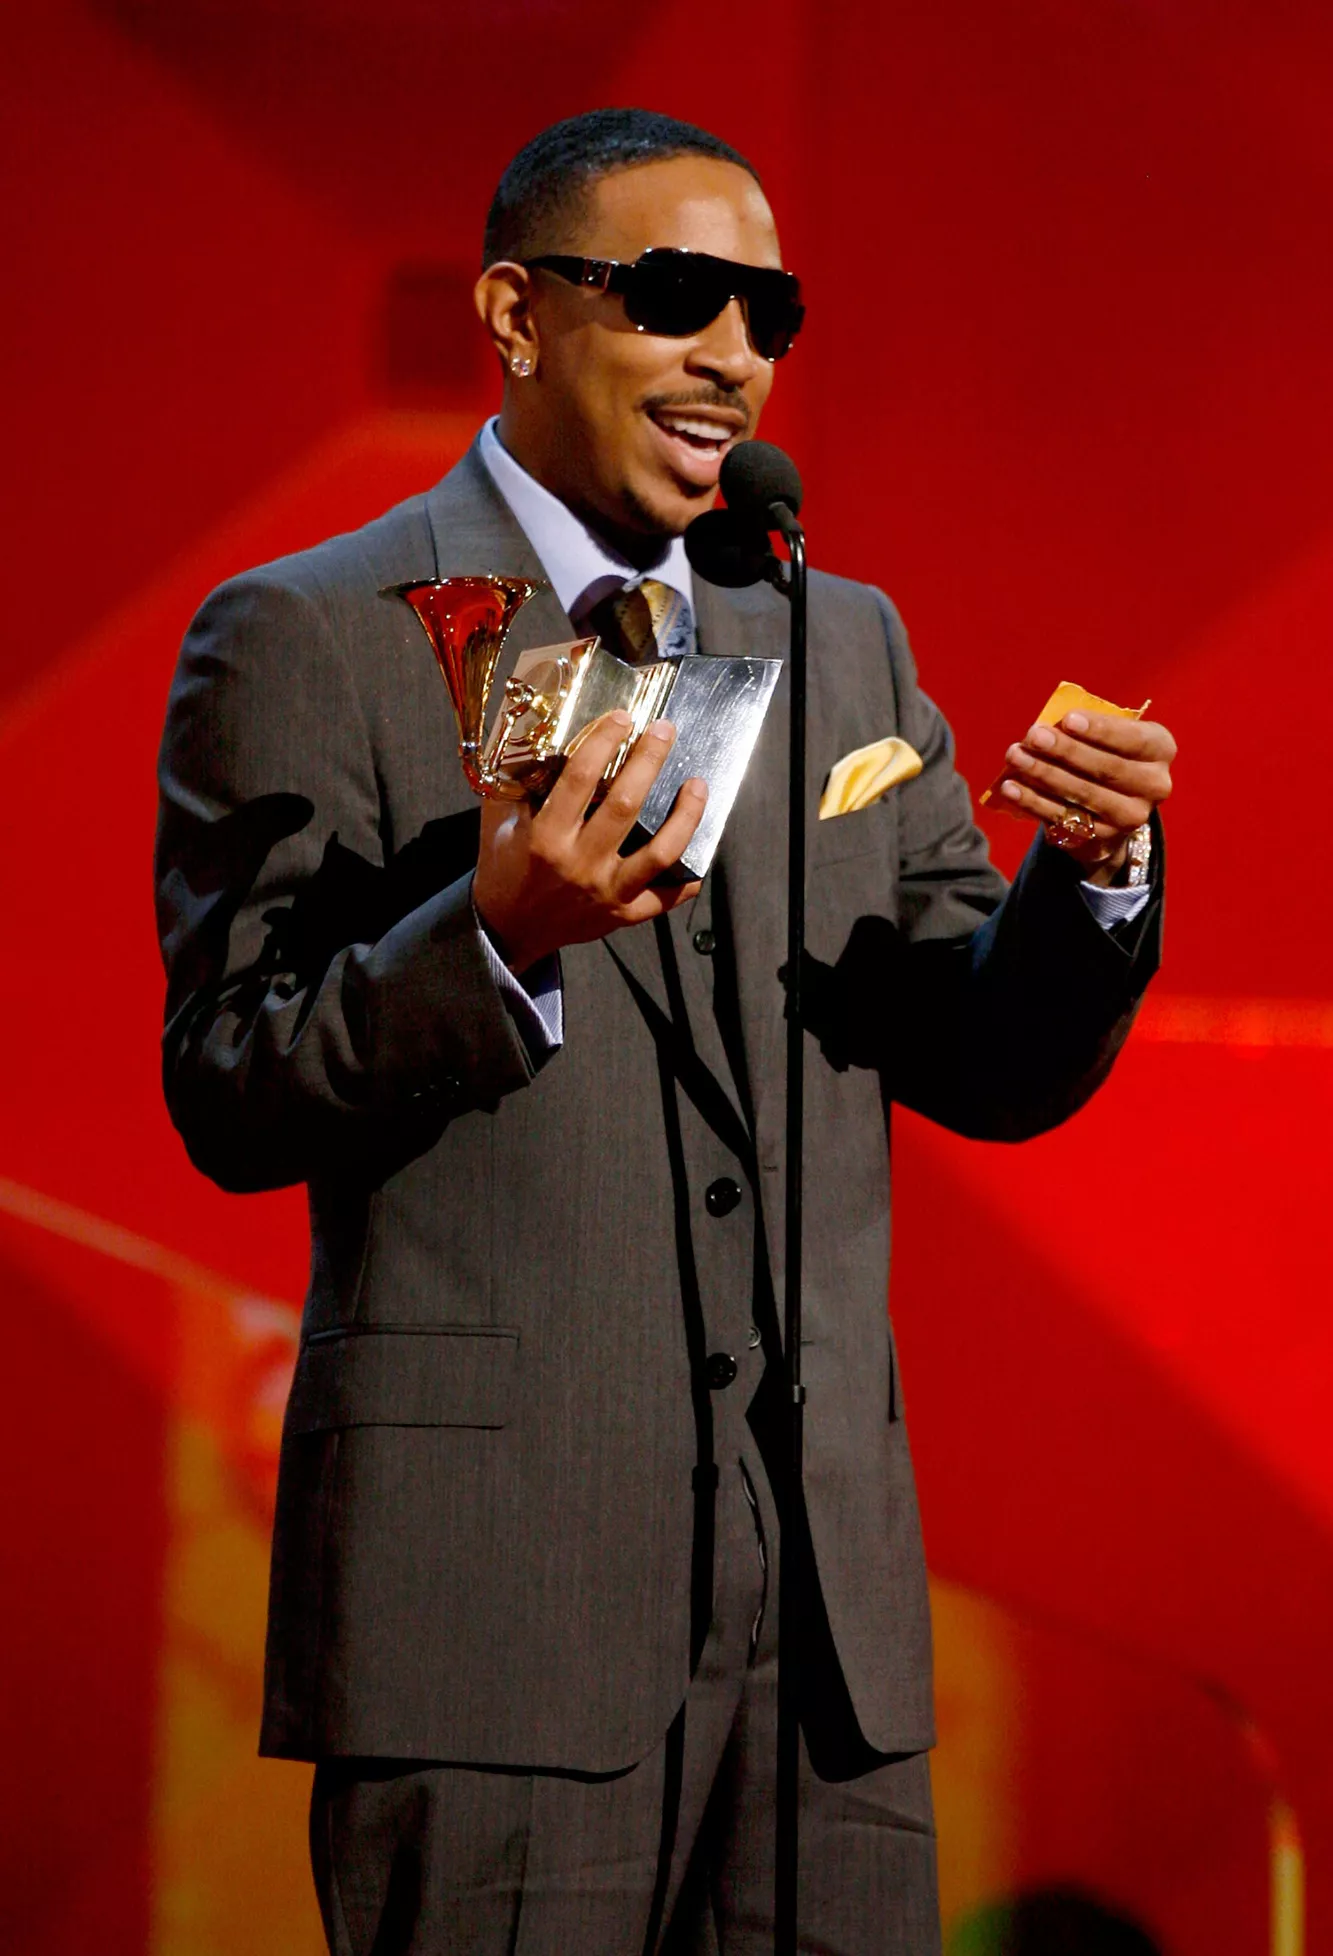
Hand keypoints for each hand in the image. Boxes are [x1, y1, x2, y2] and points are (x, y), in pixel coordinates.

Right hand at [472, 709, 706, 971]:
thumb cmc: (504, 870)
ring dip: (686, 816)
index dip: (603, 742)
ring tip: (698, 785)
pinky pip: (667, 897)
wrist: (507, 930)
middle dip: (650, 761)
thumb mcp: (499, 823)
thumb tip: (538, 733)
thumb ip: (516, 783)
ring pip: (660, 853)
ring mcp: (607, 894)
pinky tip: (698, 852)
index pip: (579, 779)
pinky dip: (688, 877)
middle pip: (626, 805)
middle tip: (665, 732)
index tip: (622, 718)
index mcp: (546, 838)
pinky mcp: (624, 916)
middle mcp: (580, 865)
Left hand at [997, 710, 1175, 882]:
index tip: (1068, 719)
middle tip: (1033, 736)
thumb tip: (1046, 725)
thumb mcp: (1106, 737)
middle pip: (1107, 768)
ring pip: (1083, 794)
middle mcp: (1154, 785)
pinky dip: (1033, 802)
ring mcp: (1131, 816)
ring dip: (1044, 774)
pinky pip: (1064, 818)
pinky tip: (1011, 788)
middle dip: (1066, 751)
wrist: (1111, 811)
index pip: (1133, 739)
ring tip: (1015, 757)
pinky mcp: (1103, 839)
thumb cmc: (1103, 755)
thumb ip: (1085, 729)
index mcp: (1160, 750)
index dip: (1100, 730)